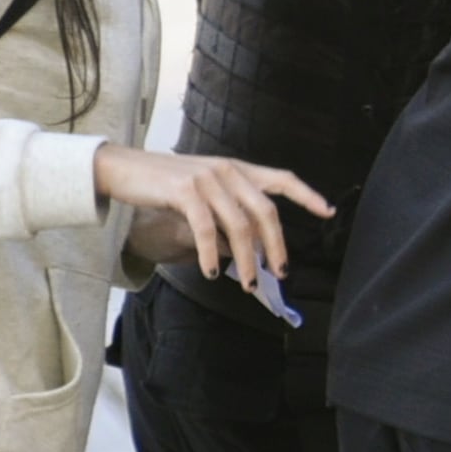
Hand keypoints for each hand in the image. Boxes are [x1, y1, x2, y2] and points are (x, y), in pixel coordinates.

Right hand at [98, 144, 333, 291]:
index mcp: (236, 169)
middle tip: (280, 273)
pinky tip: (211, 272)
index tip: (329, 212)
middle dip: (276, 246)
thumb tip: (246, 250)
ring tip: (247, 283)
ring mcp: (207, 178)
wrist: (121, 168)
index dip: (307, 195)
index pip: (281, 179)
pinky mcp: (185, 190)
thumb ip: (227, 212)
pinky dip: (211, 254)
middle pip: (266, 212)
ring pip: (239, 225)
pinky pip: (206, 229)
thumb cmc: (162, 184)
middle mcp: (227, 170)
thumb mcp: (202, 192)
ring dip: (246, 259)